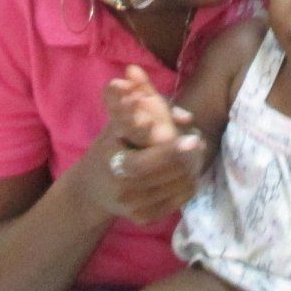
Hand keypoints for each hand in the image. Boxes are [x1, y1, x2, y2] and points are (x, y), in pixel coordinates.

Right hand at [87, 69, 203, 224]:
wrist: (91, 190)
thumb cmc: (108, 147)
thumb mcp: (115, 122)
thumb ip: (129, 97)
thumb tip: (135, 71)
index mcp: (116, 165)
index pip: (150, 161)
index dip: (174, 150)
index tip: (195, 138)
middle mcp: (125, 192)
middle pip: (171, 173)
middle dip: (189, 156)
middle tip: (198, 141)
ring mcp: (135, 209)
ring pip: (179, 186)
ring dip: (192, 167)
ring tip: (192, 153)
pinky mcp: (145, 219)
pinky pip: (180, 200)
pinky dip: (187, 184)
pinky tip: (183, 171)